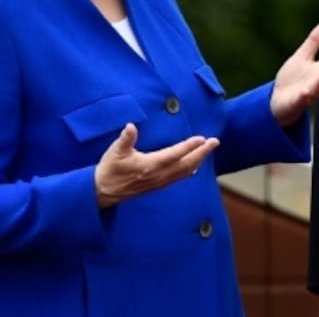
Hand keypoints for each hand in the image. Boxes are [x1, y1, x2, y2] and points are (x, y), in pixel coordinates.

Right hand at [94, 123, 218, 207]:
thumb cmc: (109, 170)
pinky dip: (189, 170)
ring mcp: (159, 182)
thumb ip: (125, 139)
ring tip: (208, 151)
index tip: (202, 138)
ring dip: (198, 160)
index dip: (189, 146)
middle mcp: (158, 175)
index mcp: (150, 165)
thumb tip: (131, 127)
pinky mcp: (157, 185)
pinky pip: (178, 178)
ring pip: (184, 172)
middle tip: (215, 142)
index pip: (175, 155)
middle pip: (186, 164)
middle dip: (202, 153)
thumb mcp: (115, 151)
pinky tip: (194, 167)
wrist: (102, 192)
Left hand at [271, 20, 318, 126]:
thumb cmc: (293, 79)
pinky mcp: (295, 103)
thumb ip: (315, 42)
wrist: (277, 100)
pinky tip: (306, 92)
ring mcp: (307, 93)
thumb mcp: (302, 57)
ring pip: (317, 88)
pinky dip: (304, 96)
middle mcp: (317, 82)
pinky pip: (300, 100)